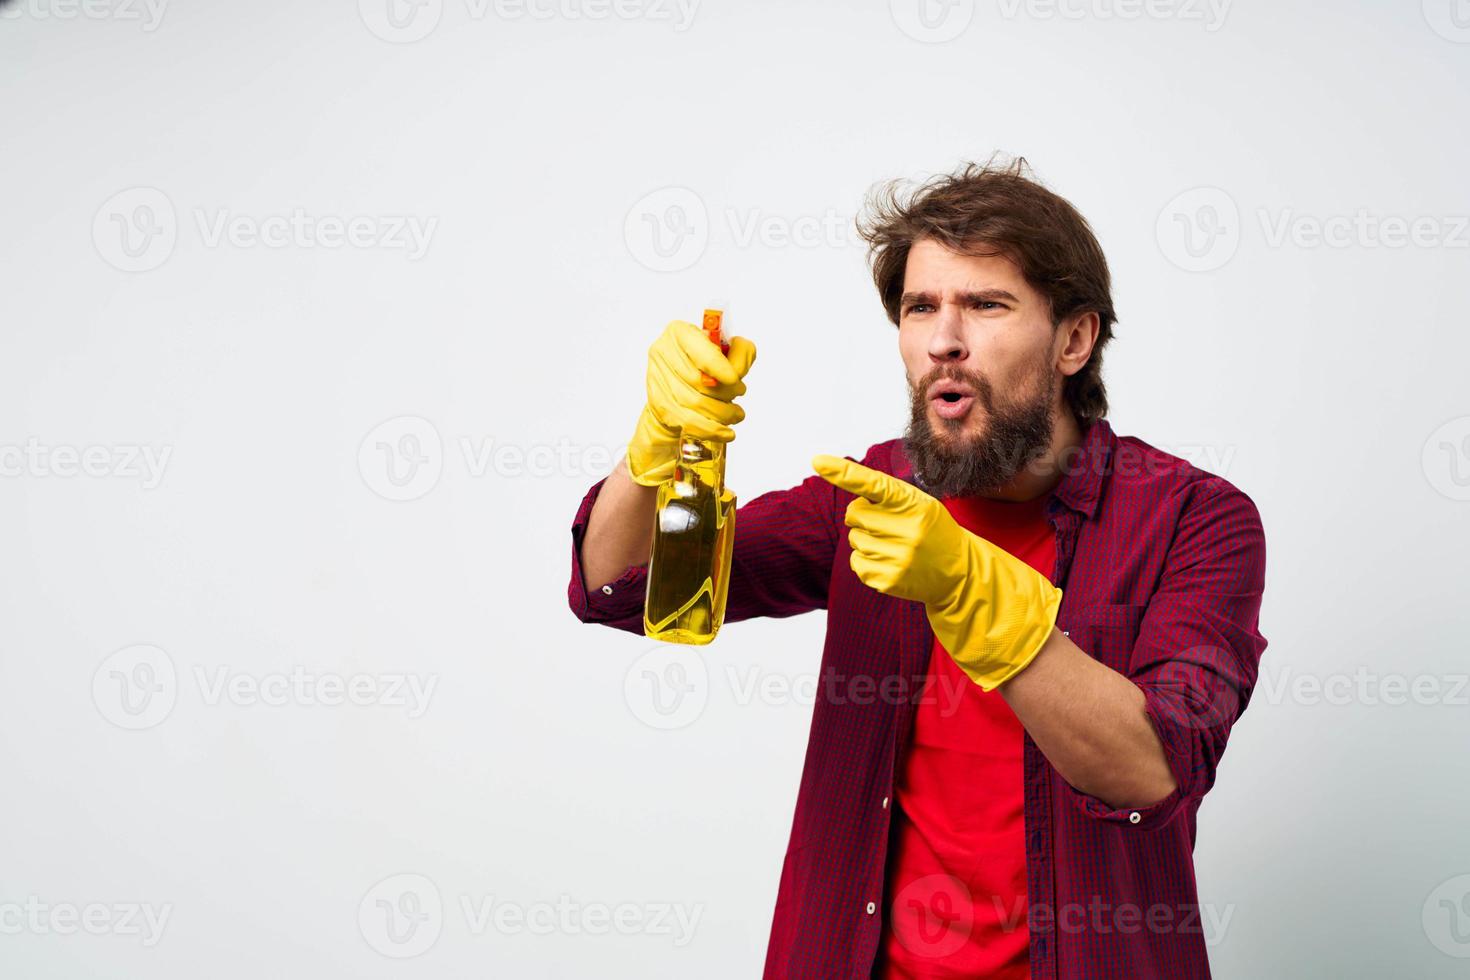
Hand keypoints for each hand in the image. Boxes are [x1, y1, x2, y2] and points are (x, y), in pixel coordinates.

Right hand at [626, 321, 756, 486]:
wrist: (679, 382)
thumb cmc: (706, 363)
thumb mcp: (729, 350)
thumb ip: (741, 353)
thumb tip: (739, 370)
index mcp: (680, 332)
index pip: (699, 351)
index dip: (719, 367)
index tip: (735, 379)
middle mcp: (663, 352)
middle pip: (698, 380)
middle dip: (726, 393)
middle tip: (739, 396)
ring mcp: (657, 379)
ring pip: (694, 403)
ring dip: (722, 413)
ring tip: (736, 414)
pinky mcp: (658, 403)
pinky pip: (687, 422)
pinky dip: (710, 430)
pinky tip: (726, 433)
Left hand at [811, 454, 1062, 690]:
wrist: (958, 572)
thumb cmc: (931, 529)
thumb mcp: (919, 503)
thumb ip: (887, 496)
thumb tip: (850, 497)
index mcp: (914, 504)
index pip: (872, 484)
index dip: (842, 472)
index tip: (817, 461)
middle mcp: (906, 530)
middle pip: (854, 513)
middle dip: (863, 516)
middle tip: (888, 524)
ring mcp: (897, 557)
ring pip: (854, 538)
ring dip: (866, 539)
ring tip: (895, 545)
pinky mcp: (887, 580)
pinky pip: (856, 562)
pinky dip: (866, 560)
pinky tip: (890, 561)